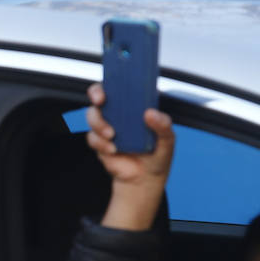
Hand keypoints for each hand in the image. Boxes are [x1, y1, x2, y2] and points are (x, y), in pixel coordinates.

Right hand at [86, 83, 174, 230]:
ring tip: (112, 135)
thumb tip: (151, 114)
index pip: (123, 87)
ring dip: (99, 123)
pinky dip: (101, 143)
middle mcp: (119, 114)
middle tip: (102, 101)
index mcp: (136, 108)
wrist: (144, 181)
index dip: (115, 79)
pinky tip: (113, 149)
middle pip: (100, 96)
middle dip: (97, 94)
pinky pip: (92, 137)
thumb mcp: (167, 140)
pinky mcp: (100, 142)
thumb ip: (163, 125)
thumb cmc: (157, 156)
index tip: (113, 79)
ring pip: (92, 115)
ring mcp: (107, 127)